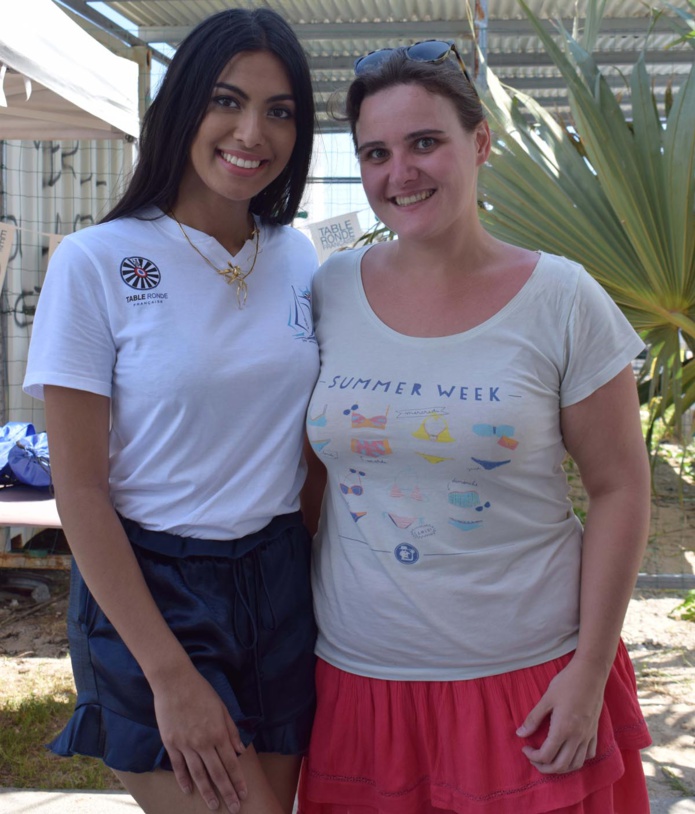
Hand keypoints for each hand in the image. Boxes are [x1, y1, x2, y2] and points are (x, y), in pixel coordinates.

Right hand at [152, 665, 247, 811]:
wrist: (175, 682)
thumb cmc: (201, 691)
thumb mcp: (222, 707)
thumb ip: (231, 730)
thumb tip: (240, 751)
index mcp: (218, 733)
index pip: (231, 763)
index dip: (238, 781)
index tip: (244, 795)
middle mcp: (203, 742)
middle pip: (217, 773)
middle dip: (227, 792)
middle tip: (234, 808)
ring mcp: (185, 745)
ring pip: (198, 774)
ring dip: (207, 792)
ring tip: (214, 806)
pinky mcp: (171, 743)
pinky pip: (178, 767)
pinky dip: (184, 780)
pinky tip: (189, 791)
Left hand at [515, 656, 606, 773]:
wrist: (590, 673)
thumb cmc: (566, 682)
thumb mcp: (546, 699)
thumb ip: (533, 718)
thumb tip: (520, 734)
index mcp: (563, 729)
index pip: (546, 755)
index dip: (532, 756)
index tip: (525, 748)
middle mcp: (577, 737)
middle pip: (561, 766)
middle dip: (545, 768)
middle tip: (533, 758)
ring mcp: (588, 736)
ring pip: (576, 764)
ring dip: (561, 768)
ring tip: (549, 759)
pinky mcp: (595, 732)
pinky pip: (589, 755)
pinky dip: (578, 760)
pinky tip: (568, 752)